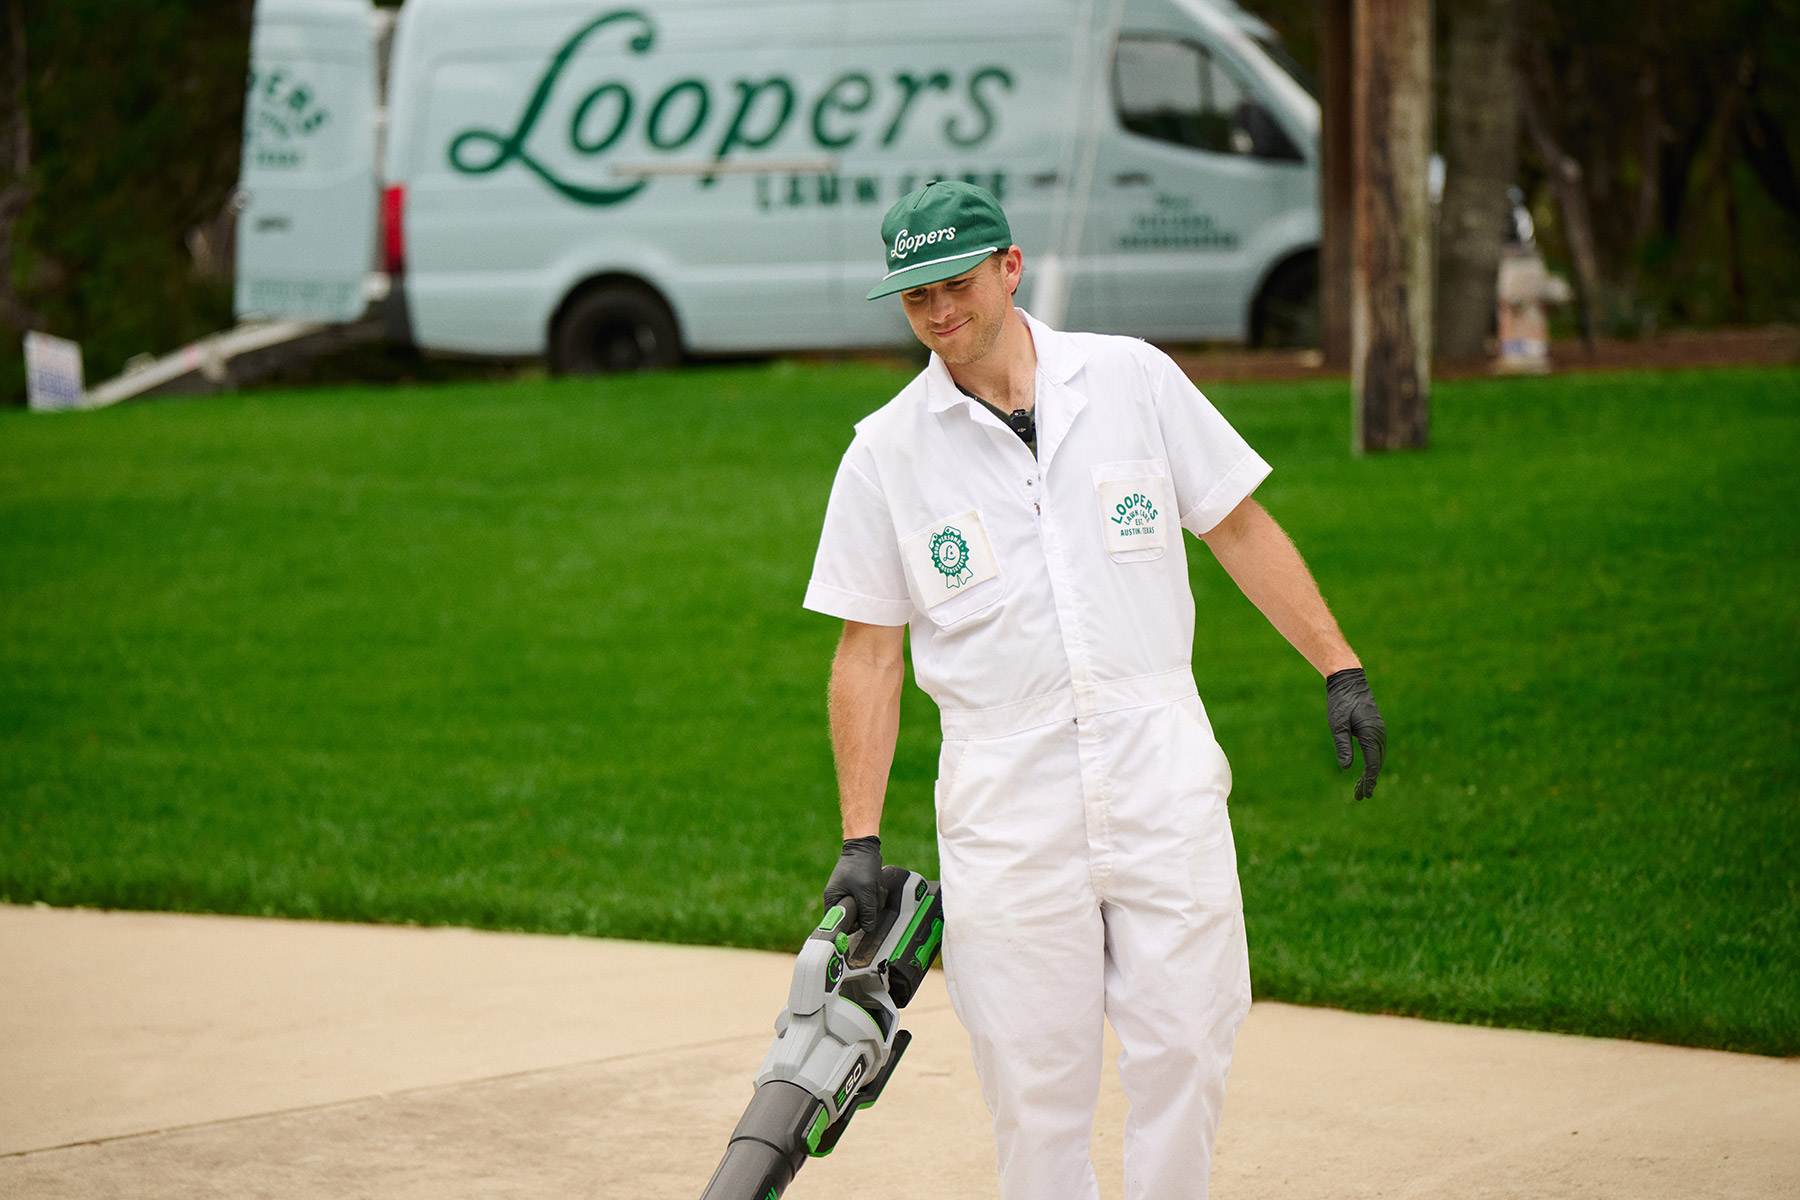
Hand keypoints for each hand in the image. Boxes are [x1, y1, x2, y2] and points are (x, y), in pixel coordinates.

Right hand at [822, 836, 883, 933]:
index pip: (836, 923)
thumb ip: (867, 912)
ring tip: (874, 890)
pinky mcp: (856, 891)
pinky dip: (873, 897)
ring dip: (872, 903)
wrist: (864, 846)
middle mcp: (837, 898)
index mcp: (832, 899)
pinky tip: (875, 887)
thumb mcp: (865, 890)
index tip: (860, 923)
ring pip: (861, 911)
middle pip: (852, 918)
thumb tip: (867, 928)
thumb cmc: (861, 865)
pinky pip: (866, 902)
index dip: (849, 926)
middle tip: (871, 900)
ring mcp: (847, 894)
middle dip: (865, 912)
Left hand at [1326, 668, 1385, 800]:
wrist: (1349, 682)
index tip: (1365, 795)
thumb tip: (1346, 768)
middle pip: (1377, 764)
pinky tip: (1366, 772)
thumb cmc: (1341, 702)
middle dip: (1370, 782)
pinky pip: (1376, 751)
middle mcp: (1379, 734)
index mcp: (1371, 734)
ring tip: (1361, 790)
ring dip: (1371, 774)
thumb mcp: (1337, 725)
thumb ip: (1342, 745)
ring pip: (1378, 758)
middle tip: (1361, 797)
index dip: (1369, 781)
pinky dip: (1372, 764)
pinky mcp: (1375, 730)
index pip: (1373, 764)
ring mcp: (1379, 732)